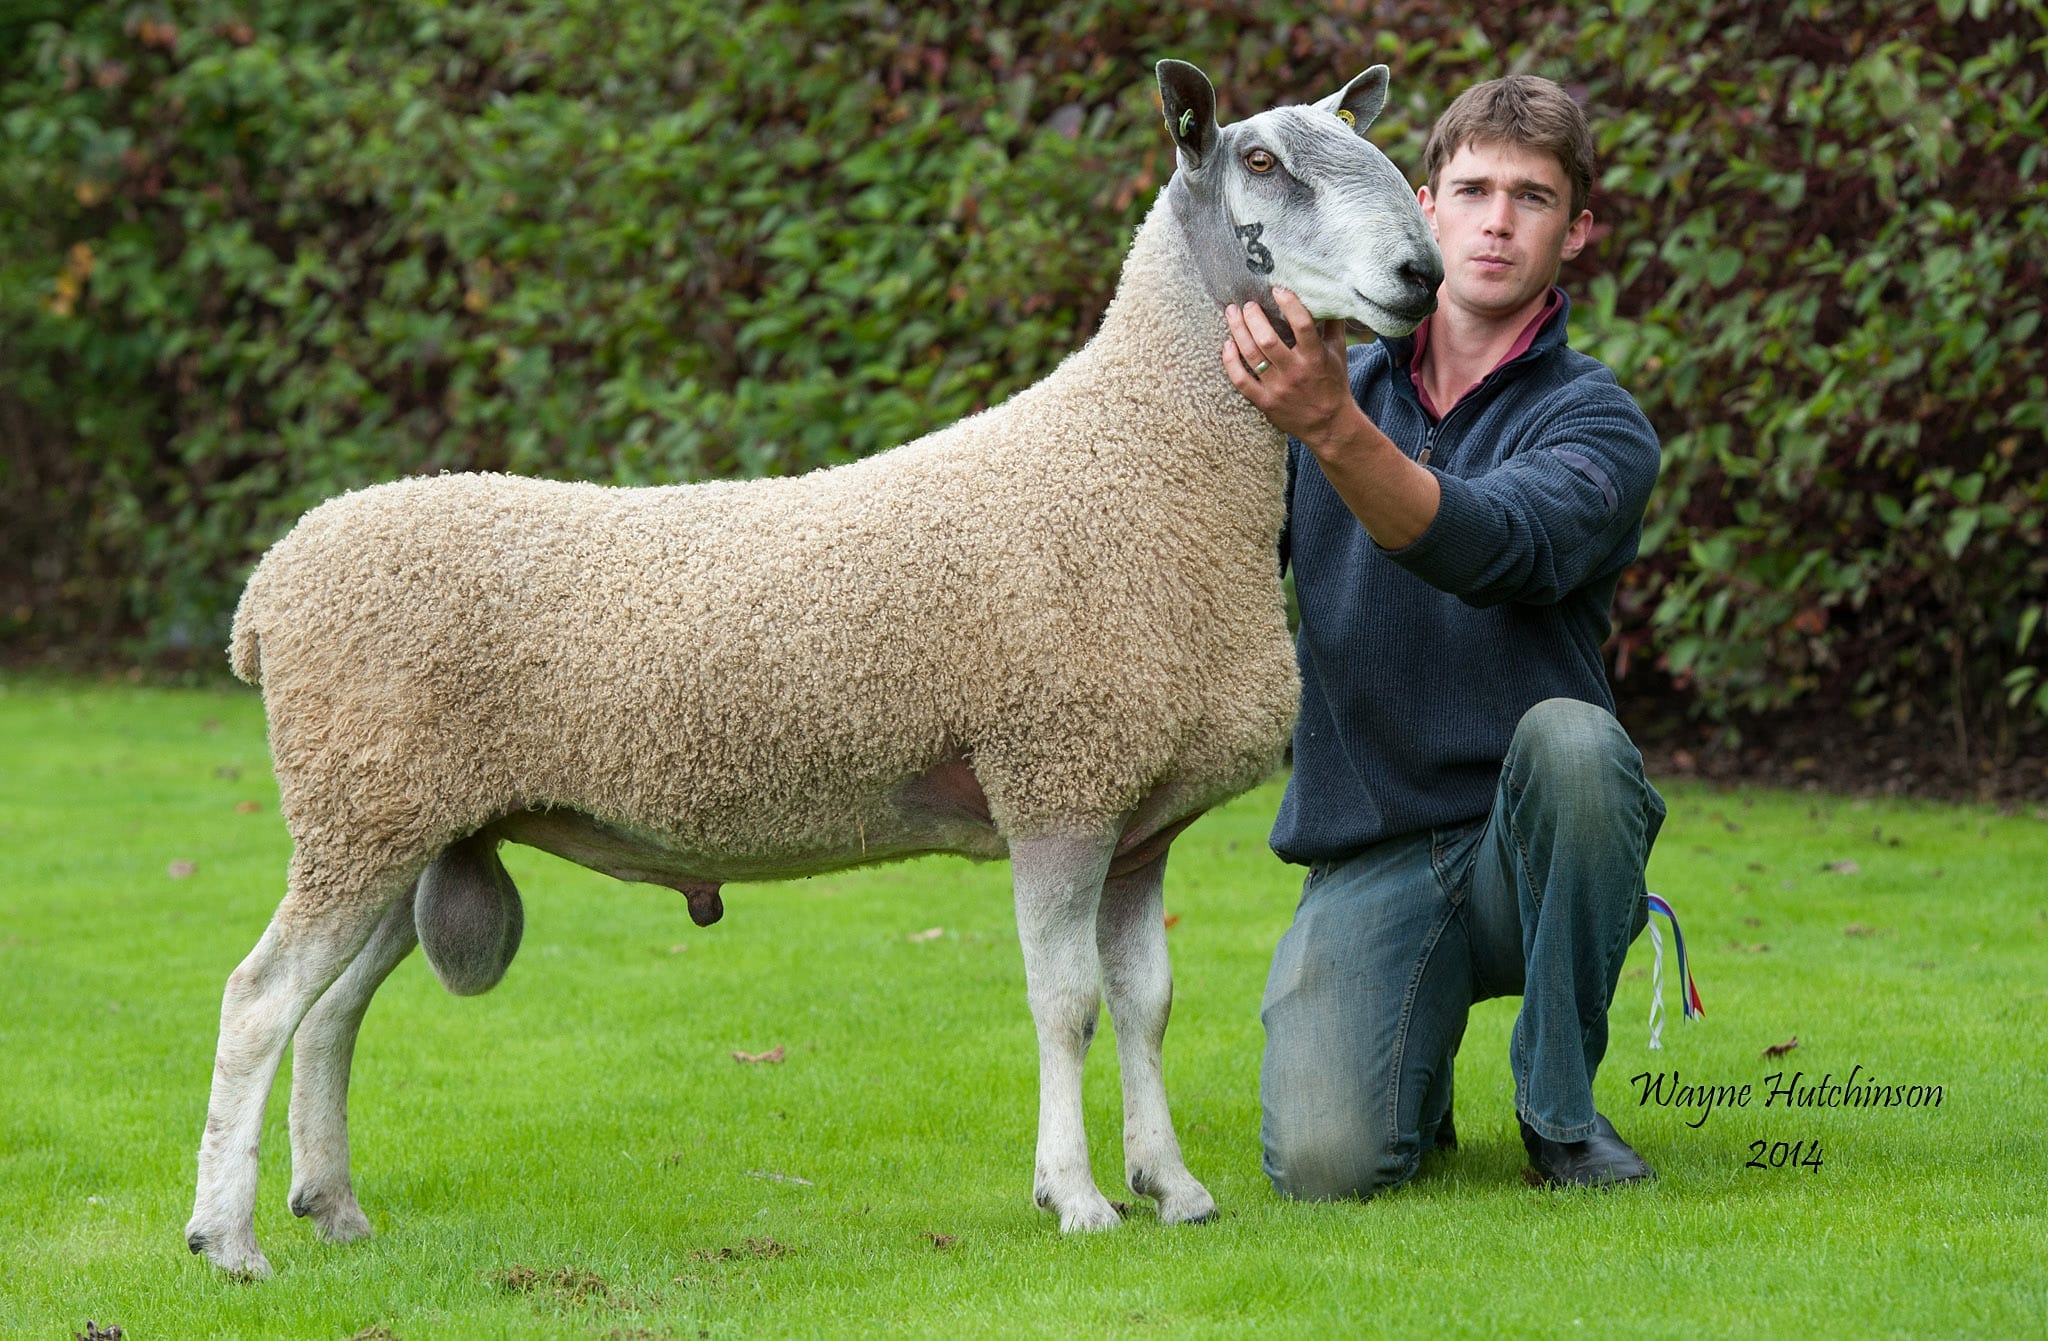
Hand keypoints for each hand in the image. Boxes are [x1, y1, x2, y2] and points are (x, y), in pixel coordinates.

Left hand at [1221, 287, 1358, 447]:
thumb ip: (1333, 325)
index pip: (1302, 325)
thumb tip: (1328, 296)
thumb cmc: (1333, 384)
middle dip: (1253, 317)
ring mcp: (1277, 388)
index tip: (1278, 290)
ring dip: (1238, 331)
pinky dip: (1230, 361)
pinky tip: (1227, 345)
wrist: (1328, 425)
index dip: (1289, 304)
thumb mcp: (1338, 353)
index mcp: (1315, 357)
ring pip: (1251, 356)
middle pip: (1268, 340)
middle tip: (1247, 304)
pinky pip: (1240, 379)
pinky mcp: (1264, 402)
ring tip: (1232, 313)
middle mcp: (1295, 372)